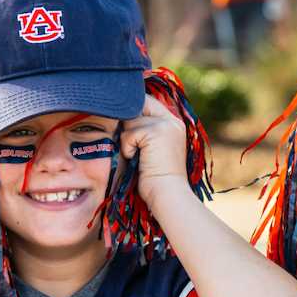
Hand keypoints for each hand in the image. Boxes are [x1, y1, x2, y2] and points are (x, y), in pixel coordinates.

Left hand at [119, 94, 188, 209]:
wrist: (168, 194)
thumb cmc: (157, 178)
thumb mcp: (155, 149)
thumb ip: (145, 130)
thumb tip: (122, 116)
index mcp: (174, 124)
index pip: (148, 103)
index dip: (133, 110)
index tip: (125, 123)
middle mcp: (172, 121)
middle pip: (138, 106)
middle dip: (128, 123)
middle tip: (132, 144)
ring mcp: (165, 125)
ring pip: (131, 120)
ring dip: (128, 139)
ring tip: (138, 156)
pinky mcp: (155, 132)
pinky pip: (128, 133)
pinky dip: (127, 147)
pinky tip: (137, 159)